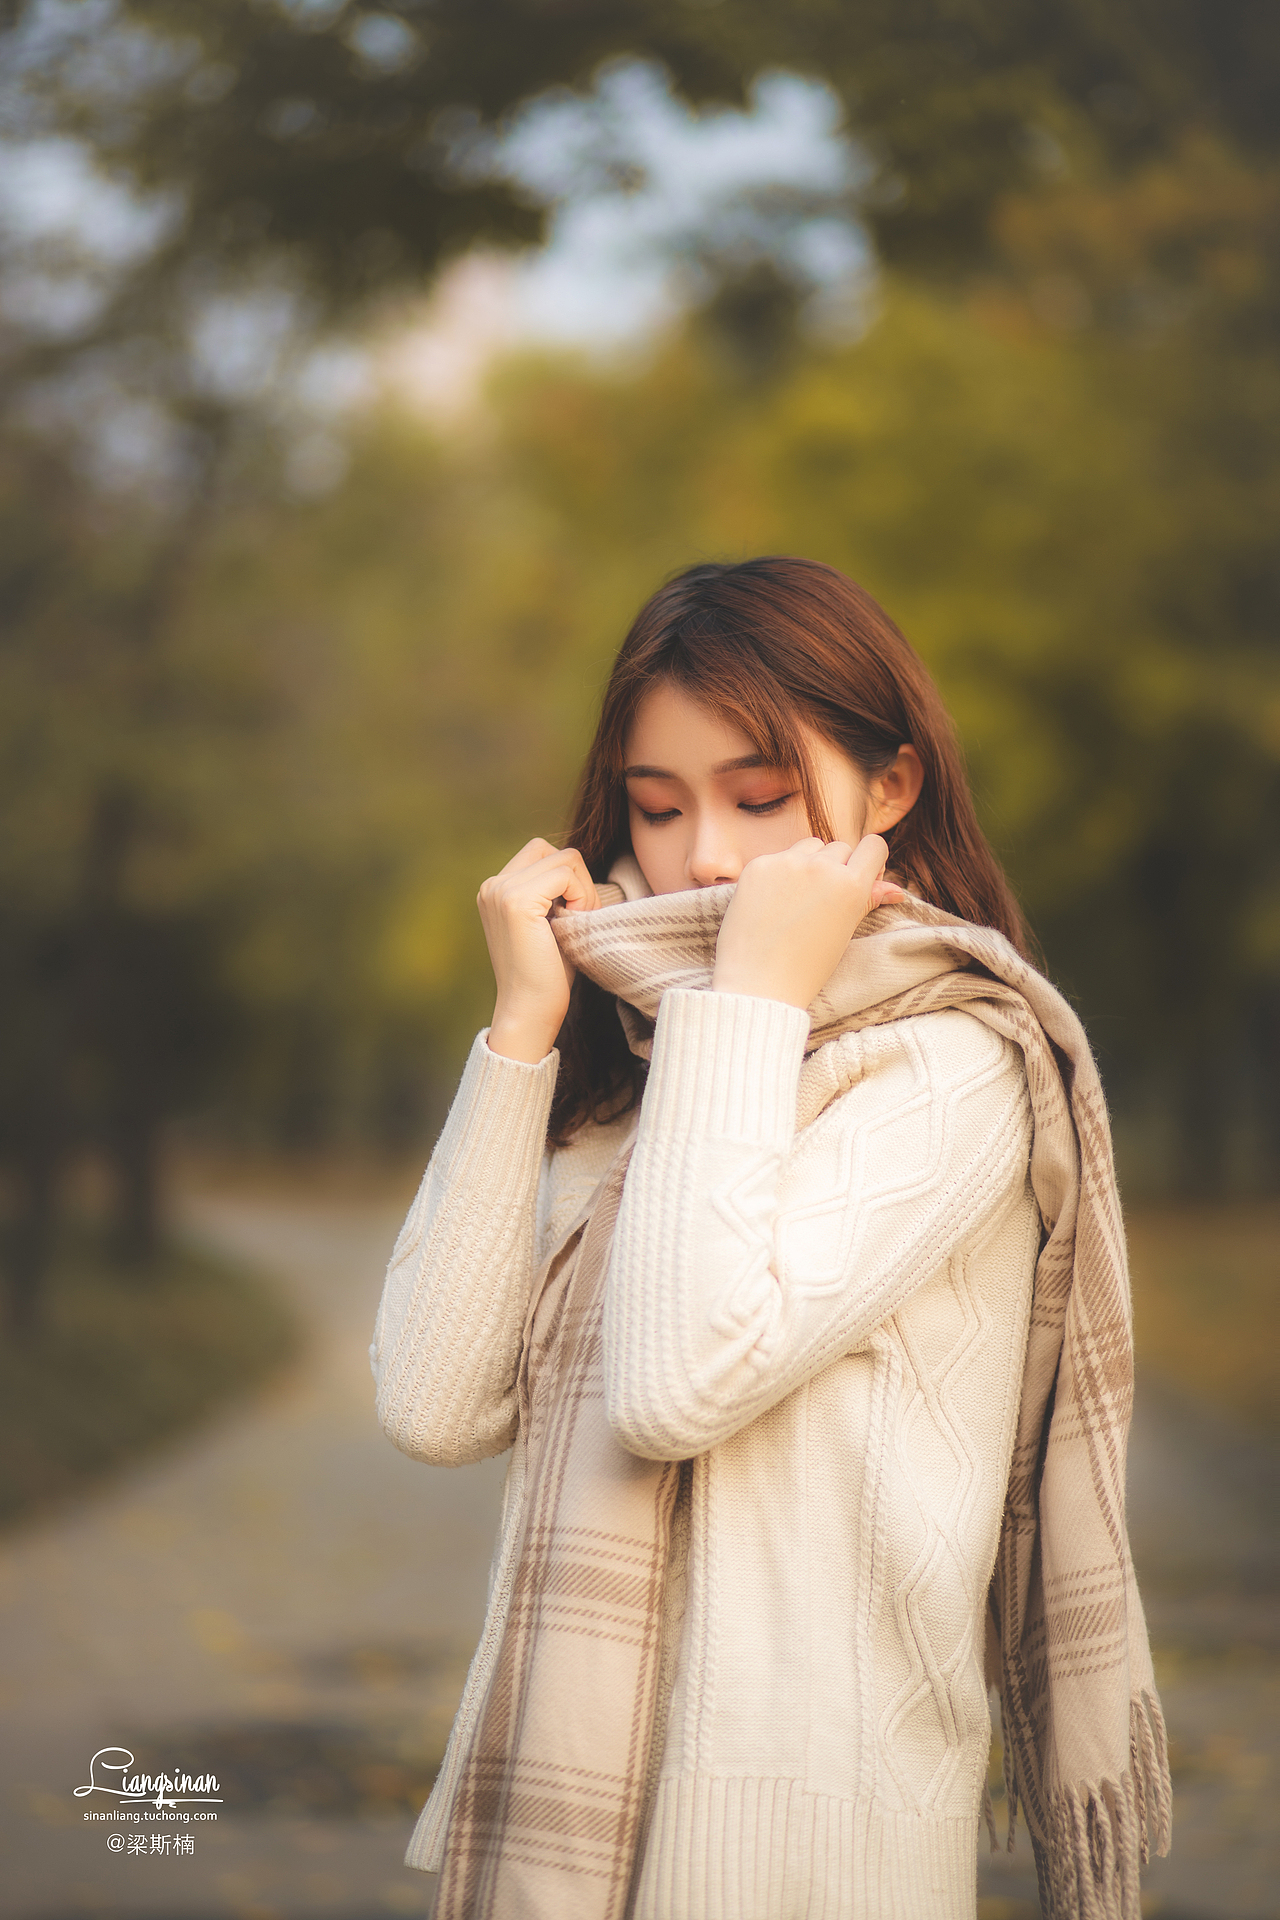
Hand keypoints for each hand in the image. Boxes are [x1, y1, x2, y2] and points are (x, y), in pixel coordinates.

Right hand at [478, 839, 597, 1062]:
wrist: (529, 1009)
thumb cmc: (545, 973)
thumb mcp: (547, 922)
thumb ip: (552, 891)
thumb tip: (577, 863)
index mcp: (495, 890)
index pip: (541, 853)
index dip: (567, 878)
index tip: (572, 914)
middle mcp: (492, 885)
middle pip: (551, 849)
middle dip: (576, 877)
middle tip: (579, 916)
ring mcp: (501, 891)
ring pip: (564, 858)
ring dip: (583, 888)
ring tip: (577, 921)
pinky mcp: (516, 901)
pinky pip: (565, 873)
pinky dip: (581, 895)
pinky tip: (575, 922)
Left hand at [710, 835, 904, 1010]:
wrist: (758, 984)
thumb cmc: (807, 966)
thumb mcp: (845, 932)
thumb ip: (868, 901)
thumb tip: (896, 890)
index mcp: (851, 885)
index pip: (874, 846)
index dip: (870, 861)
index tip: (859, 878)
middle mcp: (821, 867)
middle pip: (840, 847)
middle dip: (837, 868)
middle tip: (823, 902)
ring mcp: (787, 863)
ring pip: (810, 847)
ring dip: (810, 863)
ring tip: (798, 900)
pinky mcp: (758, 865)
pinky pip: (779, 857)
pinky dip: (779, 873)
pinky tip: (772, 902)